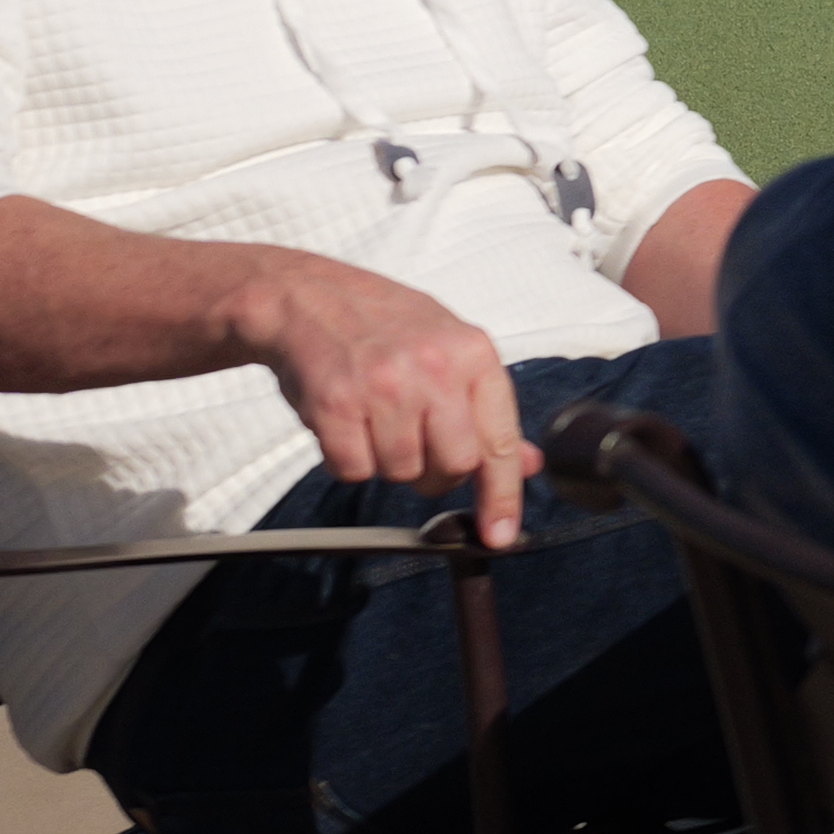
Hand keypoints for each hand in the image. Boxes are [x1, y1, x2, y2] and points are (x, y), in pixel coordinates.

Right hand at [225, 259, 542, 542]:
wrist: (308, 299)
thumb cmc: (387, 328)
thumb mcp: (452, 352)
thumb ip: (488, 411)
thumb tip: (526, 465)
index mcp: (474, 355)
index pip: (500, 441)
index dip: (502, 496)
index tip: (500, 534)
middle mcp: (433, 370)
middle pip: (454, 465)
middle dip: (437, 473)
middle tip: (418, 446)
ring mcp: (383, 386)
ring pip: (402, 471)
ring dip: (388, 461)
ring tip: (376, 419)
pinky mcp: (335, 404)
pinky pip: (353, 469)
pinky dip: (348, 459)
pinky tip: (347, 423)